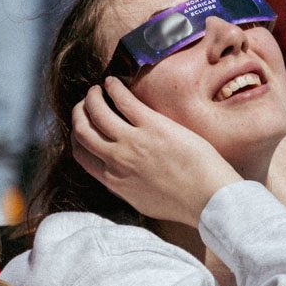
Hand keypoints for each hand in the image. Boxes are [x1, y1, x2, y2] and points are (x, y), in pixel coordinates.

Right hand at [72, 76, 241, 226]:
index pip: (81, 154)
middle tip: (86, 104)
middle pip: (82, 131)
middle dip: (79, 113)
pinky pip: (123, 100)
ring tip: (98, 90)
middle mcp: (115, 160)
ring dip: (92, 97)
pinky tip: (114, 82)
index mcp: (112, 181)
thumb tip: (118, 175)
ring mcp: (132, 141)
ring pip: (96, 112)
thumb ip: (124, 186)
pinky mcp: (152, 125)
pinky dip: (113, 88)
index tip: (83, 126)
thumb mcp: (141, 201)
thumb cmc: (181, 203)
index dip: (78, 136)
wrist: (207, 198)